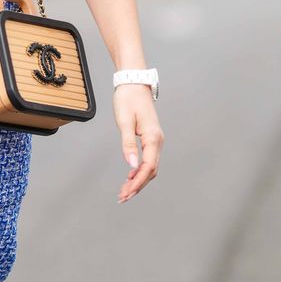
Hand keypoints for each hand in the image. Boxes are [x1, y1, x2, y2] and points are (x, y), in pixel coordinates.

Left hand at [114, 85, 163, 202]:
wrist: (134, 83)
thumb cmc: (128, 99)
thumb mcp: (124, 121)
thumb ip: (128, 144)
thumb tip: (132, 165)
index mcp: (153, 138)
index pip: (148, 167)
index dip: (137, 183)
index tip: (126, 193)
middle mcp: (158, 141)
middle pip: (151, 171)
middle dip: (137, 186)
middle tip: (122, 197)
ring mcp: (156, 140)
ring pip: (151, 167)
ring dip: (139, 181)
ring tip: (124, 192)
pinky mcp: (151, 138)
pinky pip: (149, 160)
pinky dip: (140, 172)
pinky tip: (130, 178)